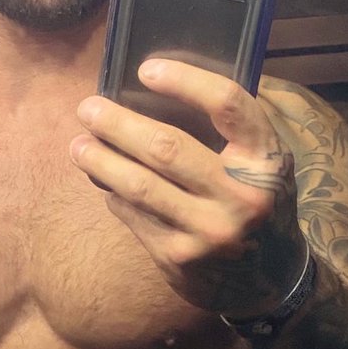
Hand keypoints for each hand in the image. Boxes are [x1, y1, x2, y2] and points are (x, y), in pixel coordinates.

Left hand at [70, 58, 306, 319]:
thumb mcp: (261, 165)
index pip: (227, 104)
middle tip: (88, 108)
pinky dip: (115, 194)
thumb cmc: (257, 203)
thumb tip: (153, 95)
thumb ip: (227, 133)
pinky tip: (106, 182)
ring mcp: (208, 231)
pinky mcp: (178, 258)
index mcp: (266, 160)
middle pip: (167, 148)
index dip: (185, 80)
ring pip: (140, 186)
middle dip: (118, 124)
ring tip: (79, 145)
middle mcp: (241, 196)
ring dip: (101, 161)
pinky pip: (133, 215)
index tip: (146, 69)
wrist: (268, 279)